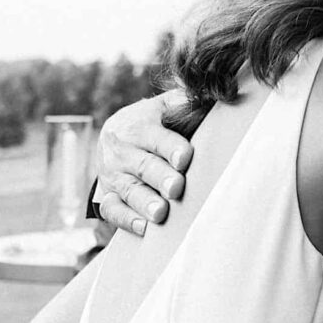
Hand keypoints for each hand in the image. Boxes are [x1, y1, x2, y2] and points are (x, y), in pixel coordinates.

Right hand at [96, 92, 193, 235]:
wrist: (115, 135)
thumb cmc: (154, 122)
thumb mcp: (164, 106)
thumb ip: (184, 102)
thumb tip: (215, 94)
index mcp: (138, 125)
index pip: (155, 137)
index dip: (170, 147)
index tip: (185, 158)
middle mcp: (122, 150)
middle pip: (143, 166)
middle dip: (160, 178)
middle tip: (176, 189)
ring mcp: (112, 174)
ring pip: (128, 190)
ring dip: (144, 202)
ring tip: (161, 214)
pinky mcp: (107, 194)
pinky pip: (112, 209)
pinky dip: (126, 220)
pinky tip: (145, 228)